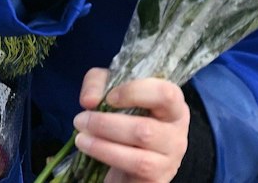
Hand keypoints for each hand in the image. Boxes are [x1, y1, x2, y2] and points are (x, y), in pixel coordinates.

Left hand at [72, 68, 190, 182]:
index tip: (110, 98)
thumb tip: (90, 100)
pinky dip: (106, 156)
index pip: (166, 94)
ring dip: (102, 145)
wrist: (129, 162)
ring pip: (139, 155)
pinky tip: (90, 149)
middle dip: (106, 124)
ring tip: (81, 137)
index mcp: (173, 106)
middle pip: (145, 130)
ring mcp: (170, 160)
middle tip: (81, 120)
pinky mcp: (157, 179)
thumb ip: (98, 84)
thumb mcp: (111, 92)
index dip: (135, 93)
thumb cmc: (125, 120)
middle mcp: (177, 133)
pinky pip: (133, 168)